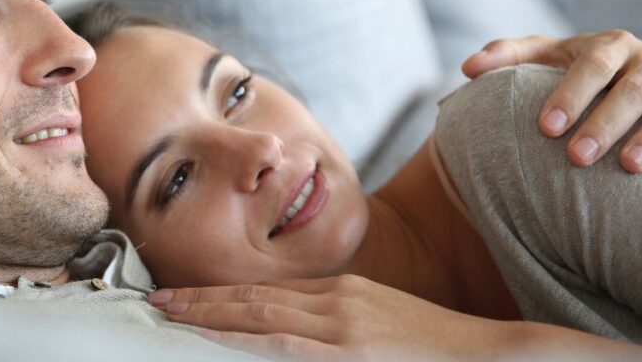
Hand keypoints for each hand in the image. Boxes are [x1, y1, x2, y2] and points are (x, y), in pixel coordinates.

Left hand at [149, 275, 502, 360]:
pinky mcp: (349, 349)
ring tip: (167, 313)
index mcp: (340, 291)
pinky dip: (240, 336)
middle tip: (156, 299)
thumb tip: (293, 333)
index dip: (222, 293)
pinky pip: (282, 343)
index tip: (186, 296)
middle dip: (200, 298)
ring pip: (258, 313)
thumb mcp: (381, 321)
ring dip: (207, 312)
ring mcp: (340, 323)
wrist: (485, 351)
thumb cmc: (433, 346)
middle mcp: (333, 300)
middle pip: (252, 295)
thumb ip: (338, 323)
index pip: (267, 290)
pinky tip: (210, 335)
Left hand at [462, 30, 641, 172]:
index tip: (546, 127)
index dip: (571, 94)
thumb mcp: (544, 57)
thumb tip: (467, 68)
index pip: (590, 66)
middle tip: (576, 157)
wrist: (629, 79)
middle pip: (630, 88)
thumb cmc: (574, 72)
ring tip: (628, 166)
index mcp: (608, 45)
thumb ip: (507, 57)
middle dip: (604, 122)